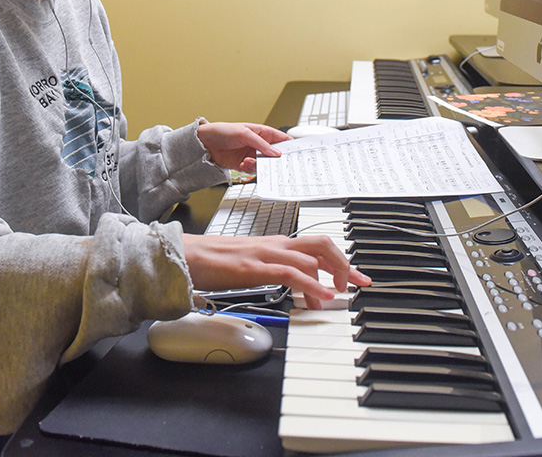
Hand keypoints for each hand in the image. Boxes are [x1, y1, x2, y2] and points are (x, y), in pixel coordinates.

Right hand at [182, 233, 370, 309]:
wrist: (185, 255)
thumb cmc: (213, 262)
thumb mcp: (251, 266)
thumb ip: (272, 272)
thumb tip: (292, 286)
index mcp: (275, 243)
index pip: (316, 245)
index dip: (340, 259)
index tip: (356, 277)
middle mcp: (275, 244)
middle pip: (321, 244)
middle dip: (344, 263)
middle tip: (356, 283)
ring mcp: (265, 254)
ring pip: (311, 257)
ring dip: (331, 277)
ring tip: (338, 296)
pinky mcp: (254, 267)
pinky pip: (290, 274)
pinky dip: (311, 285)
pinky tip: (321, 298)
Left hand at [197, 122, 290, 171]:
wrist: (205, 143)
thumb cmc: (223, 131)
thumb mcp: (244, 133)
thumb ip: (261, 143)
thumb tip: (276, 152)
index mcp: (262, 133)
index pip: (281, 139)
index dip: (289, 146)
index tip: (296, 154)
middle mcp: (259, 145)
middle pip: (274, 155)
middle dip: (275, 161)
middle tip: (276, 165)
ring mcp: (252, 155)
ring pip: (264, 164)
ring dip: (259, 165)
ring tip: (249, 161)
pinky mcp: (244, 165)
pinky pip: (253, 170)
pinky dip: (250, 169)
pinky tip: (243, 164)